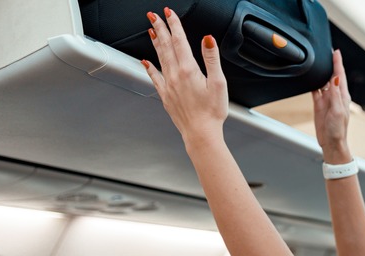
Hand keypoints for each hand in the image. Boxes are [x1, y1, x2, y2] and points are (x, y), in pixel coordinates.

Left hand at [141, 8, 227, 144]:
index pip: (179, 41)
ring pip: (159, 58)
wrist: (201, 134)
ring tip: (151, 30)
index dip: (174, 24)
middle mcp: (175, 76)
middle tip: (154, 15)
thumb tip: (207, 39)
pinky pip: (155, 77)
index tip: (169, 13)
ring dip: (155, 43)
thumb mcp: (218, 82)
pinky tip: (146, 61)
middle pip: (166, 46)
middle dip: (160, 28)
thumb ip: (212, 58)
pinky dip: (150, 67)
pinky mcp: (166, 96)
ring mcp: (168, 86)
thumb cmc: (212, 112)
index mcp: (188, 70)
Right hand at [312, 50, 351, 161]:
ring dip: (322, 72)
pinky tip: (312, 76)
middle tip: (327, 51)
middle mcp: (335, 95)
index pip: (340, 75)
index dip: (337, 63)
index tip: (336, 52)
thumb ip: (335, 94)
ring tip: (319, 61)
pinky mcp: (319, 104)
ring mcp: (327, 99)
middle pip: (332, 75)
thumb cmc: (338, 129)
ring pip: (323, 81)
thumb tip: (334, 78)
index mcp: (342, 95)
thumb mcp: (338, 111)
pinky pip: (316, 90)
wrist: (331, 142)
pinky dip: (313, 83)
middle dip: (330, 64)